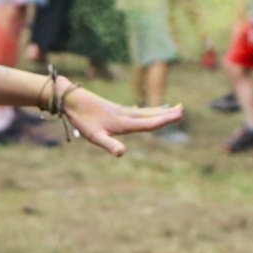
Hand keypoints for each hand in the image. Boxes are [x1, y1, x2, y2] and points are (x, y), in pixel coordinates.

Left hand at [57, 86, 181, 155]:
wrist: (70, 98)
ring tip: (171, 107)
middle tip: (182, 109)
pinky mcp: (113, 109)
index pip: (149, 122)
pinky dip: (144, 111)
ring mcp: (120, 111)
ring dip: (158, 110)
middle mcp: (125, 115)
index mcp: (124, 123)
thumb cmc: (82, 119)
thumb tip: (122, 153)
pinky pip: (134, 111)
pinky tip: (141, 111)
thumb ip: (109, 145)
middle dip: (166, 113)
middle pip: (150, 115)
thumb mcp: (94, 136)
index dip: (164, 119)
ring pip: (143, 112)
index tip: (179, 114)